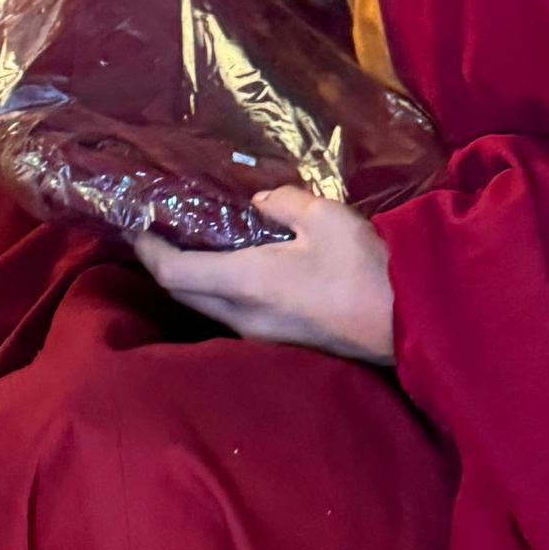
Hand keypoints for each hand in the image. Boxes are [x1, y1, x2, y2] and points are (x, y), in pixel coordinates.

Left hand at [132, 187, 395, 362]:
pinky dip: (225, 292)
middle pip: (185, 295)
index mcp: (246, 282)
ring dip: (197, 281)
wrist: (410, 322)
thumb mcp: (324, 216)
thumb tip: (261, 205)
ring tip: (199, 246)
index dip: (148, 250)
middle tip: (162, 232)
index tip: (138, 226)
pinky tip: (240, 271)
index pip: (173, 273)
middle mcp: (244, 316)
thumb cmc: (365, 267)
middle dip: (166, 265)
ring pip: (210, 309)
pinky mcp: (284, 344)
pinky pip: (237, 317)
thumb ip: (282, 204)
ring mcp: (263, 337)